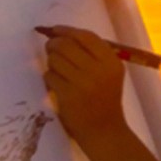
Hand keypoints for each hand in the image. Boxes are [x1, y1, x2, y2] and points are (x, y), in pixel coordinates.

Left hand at [40, 25, 128, 147]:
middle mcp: (98, 70)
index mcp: (111, 62)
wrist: (104, 130)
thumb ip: (92, 53)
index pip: (86, 36)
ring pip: (55, 59)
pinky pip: (49, 75)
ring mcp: (82, 83)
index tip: (55, 30)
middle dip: (54, 44)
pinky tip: (57, 84)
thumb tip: (61, 35)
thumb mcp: (110, 73)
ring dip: (51, 62)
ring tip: (58, 70)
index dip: (67, 30)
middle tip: (51, 48)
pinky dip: (49, 77)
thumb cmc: (105, 99)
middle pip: (67, 45)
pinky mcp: (67, 95)